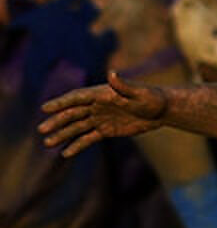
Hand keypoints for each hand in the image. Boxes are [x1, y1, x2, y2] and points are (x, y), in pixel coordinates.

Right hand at [38, 71, 169, 156]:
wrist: (162, 110)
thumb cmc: (152, 98)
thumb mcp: (139, 93)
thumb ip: (123, 86)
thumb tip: (112, 74)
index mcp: (101, 94)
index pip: (77, 98)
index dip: (61, 102)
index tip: (45, 108)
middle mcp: (96, 106)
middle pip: (72, 114)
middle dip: (57, 121)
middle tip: (42, 129)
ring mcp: (100, 118)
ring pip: (77, 127)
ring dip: (62, 134)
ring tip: (47, 143)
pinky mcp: (106, 130)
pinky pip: (88, 139)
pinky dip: (77, 145)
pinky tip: (65, 154)